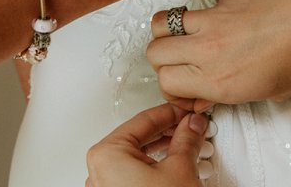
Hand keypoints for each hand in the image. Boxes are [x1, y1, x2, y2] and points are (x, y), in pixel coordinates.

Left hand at [86, 104, 209, 186]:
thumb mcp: (180, 168)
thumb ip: (186, 138)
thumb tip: (192, 124)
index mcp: (106, 154)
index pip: (145, 120)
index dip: (172, 113)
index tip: (188, 111)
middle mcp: (98, 170)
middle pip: (139, 138)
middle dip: (168, 132)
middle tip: (190, 127)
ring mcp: (104, 186)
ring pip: (135, 157)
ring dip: (162, 150)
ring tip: (186, 147)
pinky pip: (132, 174)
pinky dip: (152, 167)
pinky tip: (172, 165)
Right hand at [147, 0, 290, 109]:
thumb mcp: (270, 91)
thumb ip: (229, 94)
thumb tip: (205, 94)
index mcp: (220, 80)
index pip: (166, 82)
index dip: (173, 89)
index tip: (188, 90)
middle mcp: (210, 48)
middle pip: (154, 52)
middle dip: (163, 61)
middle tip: (183, 64)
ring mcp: (216, 18)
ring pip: (164, 21)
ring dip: (171, 33)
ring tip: (189, 39)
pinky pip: (204, 7)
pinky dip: (209, 17)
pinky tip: (234, 22)